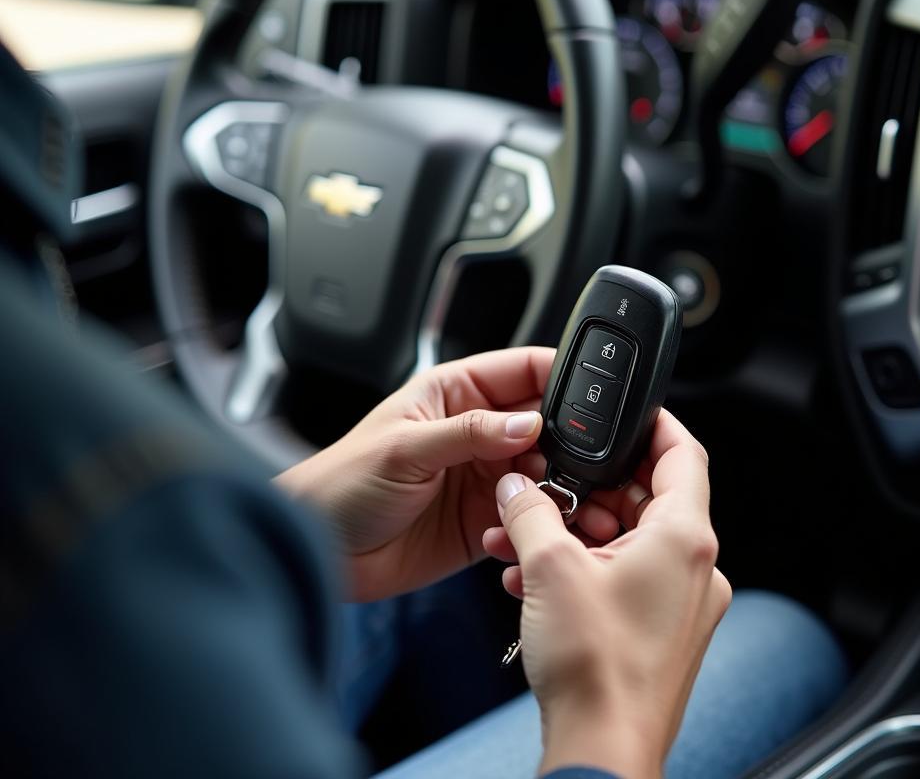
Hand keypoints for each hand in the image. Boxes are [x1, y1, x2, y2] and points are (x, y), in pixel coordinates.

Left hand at [275, 347, 620, 601]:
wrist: (319, 551)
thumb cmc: (342, 483)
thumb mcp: (404, 448)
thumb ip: (469, 434)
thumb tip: (531, 424)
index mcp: (456, 393)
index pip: (523, 372)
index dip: (562, 378)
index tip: (595, 397)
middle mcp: (476, 432)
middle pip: (545, 425)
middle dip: (571, 441)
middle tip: (592, 462)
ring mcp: (484, 476)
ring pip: (545, 472)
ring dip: (563, 486)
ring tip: (575, 502)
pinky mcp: (485, 520)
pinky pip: (528, 516)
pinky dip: (539, 523)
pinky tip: (532, 531)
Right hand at [482, 411, 730, 778]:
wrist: (602, 751)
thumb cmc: (596, 670)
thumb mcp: (549, 568)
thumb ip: (529, 512)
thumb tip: (516, 487)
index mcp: (683, 539)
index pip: (684, 453)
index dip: (656, 424)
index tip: (633, 411)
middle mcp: (693, 568)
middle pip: (647, 498)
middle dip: (589, 489)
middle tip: (551, 483)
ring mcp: (681, 604)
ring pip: (628, 542)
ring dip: (576, 533)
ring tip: (527, 538)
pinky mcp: (662, 632)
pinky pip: (625, 578)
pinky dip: (585, 568)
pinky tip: (536, 579)